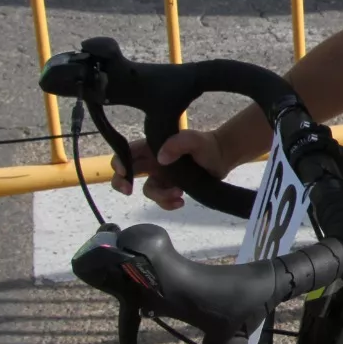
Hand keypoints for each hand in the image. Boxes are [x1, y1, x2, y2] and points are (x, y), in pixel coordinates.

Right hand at [110, 129, 229, 209]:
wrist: (222, 158)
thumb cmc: (206, 145)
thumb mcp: (194, 140)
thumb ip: (178, 143)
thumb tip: (161, 158)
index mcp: (153, 146)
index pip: (128, 151)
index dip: (119, 160)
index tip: (123, 171)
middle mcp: (153, 162)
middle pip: (127, 172)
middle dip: (122, 183)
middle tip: (129, 191)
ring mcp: (162, 176)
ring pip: (148, 190)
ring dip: (159, 196)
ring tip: (178, 195)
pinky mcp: (171, 188)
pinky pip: (162, 200)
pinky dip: (168, 204)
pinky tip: (181, 202)